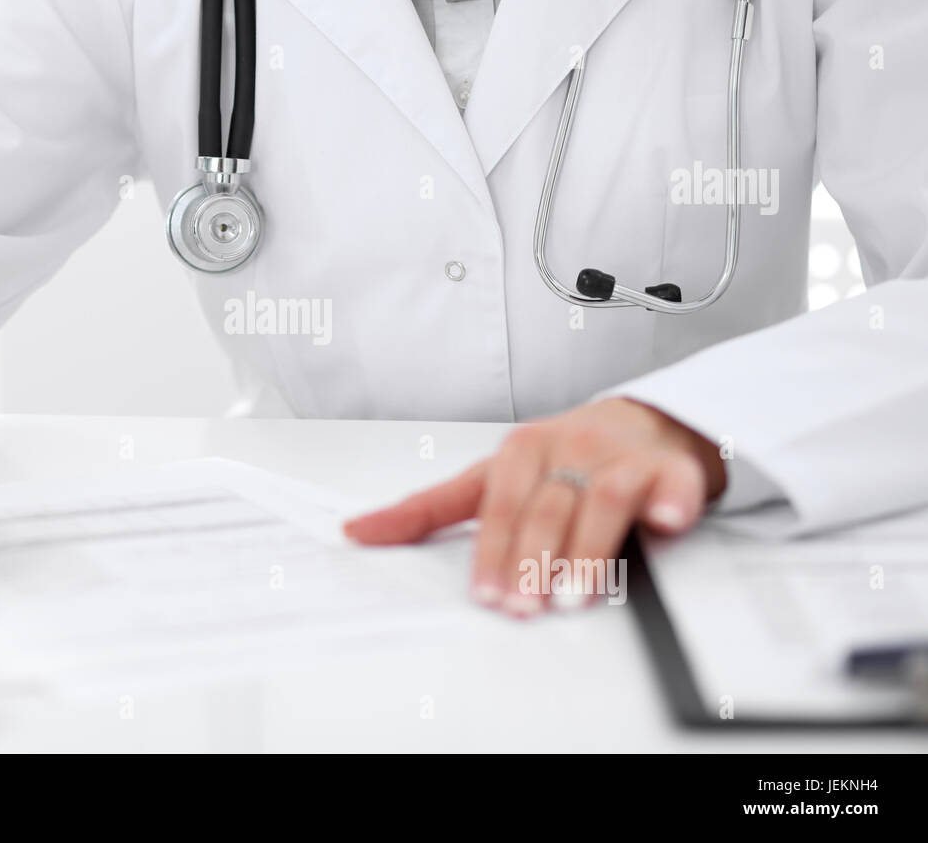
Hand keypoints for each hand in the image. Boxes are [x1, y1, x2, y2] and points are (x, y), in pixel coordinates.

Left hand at [343, 398, 725, 615]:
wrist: (642, 423)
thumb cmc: (558, 458)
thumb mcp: (490, 479)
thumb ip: (429, 509)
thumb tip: (356, 531)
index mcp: (519, 452)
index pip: (499, 505)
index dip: (492, 551)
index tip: (485, 594)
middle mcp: (567, 449)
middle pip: (546, 507)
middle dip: (532, 560)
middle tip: (523, 607)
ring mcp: (619, 457)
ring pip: (600, 501)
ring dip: (587, 550)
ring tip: (573, 595)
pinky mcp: (669, 469)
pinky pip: (672, 485)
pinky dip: (670, 504)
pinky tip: (665, 523)